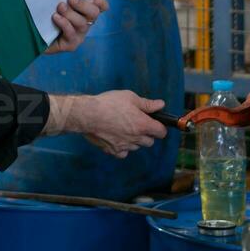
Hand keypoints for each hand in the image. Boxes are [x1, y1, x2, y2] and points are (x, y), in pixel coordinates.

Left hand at [42, 0, 107, 54]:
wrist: (31, 34)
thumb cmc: (43, 12)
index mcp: (84, 10)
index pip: (101, 6)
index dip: (100, 1)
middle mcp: (85, 22)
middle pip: (94, 13)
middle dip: (83, 4)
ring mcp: (79, 35)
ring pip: (82, 23)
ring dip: (71, 13)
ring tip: (60, 7)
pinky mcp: (70, 45)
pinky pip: (72, 34)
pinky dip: (64, 24)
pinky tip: (55, 17)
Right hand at [46, 90, 166, 157]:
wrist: (88, 115)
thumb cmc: (109, 103)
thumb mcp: (130, 97)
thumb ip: (147, 104)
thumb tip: (160, 105)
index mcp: (143, 125)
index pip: (161, 132)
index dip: (159, 127)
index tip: (154, 122)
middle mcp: (136, 138)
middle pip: (150, 142)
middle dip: (147, 134)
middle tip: (138, 123)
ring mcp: (124, 146)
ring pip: (137, 147)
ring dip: (135, 140)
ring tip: (125, 129)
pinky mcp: (113, 151)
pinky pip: (124, 153)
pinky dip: (123, 147)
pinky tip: (117, 138)